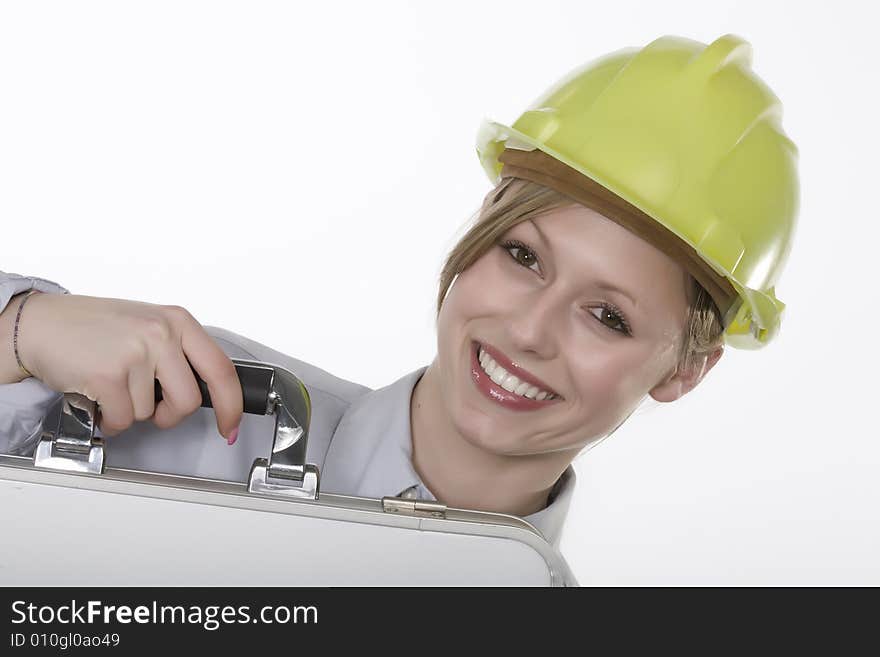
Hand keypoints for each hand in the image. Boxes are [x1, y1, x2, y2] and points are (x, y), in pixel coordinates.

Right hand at [18, 293, 242, 440]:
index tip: (230, 424)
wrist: (41, 324)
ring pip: (151, 412)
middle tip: (152, 407)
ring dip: (131, 411)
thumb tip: (210, 392)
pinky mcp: (109, 375)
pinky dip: (110, 419)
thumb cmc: (95, 328)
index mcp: (177, 321)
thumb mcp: (149, 326)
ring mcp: (135, 353)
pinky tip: (99, 396)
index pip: (221, 369)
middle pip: (189, 401)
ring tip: (114, 385)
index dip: (231, 405)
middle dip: (170, 415)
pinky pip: (123, 419)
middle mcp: (161, 333)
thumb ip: (180, 353)